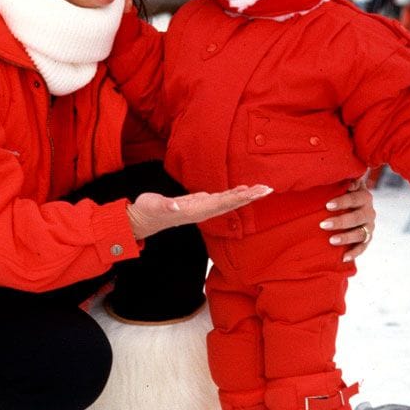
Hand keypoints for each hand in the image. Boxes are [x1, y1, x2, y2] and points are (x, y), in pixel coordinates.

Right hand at [126, 184, 272, 239]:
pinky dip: (233, 194)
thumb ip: (166, 207)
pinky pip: (220, 199)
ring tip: (261, 189)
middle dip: (249, 197)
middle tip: (268, 189)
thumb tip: (176, 206)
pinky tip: (242, 191)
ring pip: (228, 202)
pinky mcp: (198, 204)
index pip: (222, 203)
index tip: (254, 193)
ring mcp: (201, 208)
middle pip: (230, 203)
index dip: (239, 198)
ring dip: (245, 196)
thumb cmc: (147, 212)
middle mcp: (202, 211)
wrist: (142, 221)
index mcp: (195, 211)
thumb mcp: (153, 206)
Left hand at [320, 178, 375, 261]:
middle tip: (323, 224)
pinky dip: (354, 253)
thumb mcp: (343, 184)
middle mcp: (369, 212)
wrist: (352, 205)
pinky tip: (343, 258)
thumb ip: (345, 180)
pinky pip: (363, 248)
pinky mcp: (367, 239)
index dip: (342, 202)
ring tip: (331, 241)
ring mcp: (369, 227)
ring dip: (346, 238)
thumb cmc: (342, 193)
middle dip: (340, 222)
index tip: (327, 205)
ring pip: (361, 234)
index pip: (356, 199)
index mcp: (364, 197)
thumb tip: (350, 182)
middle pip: (357, 218)